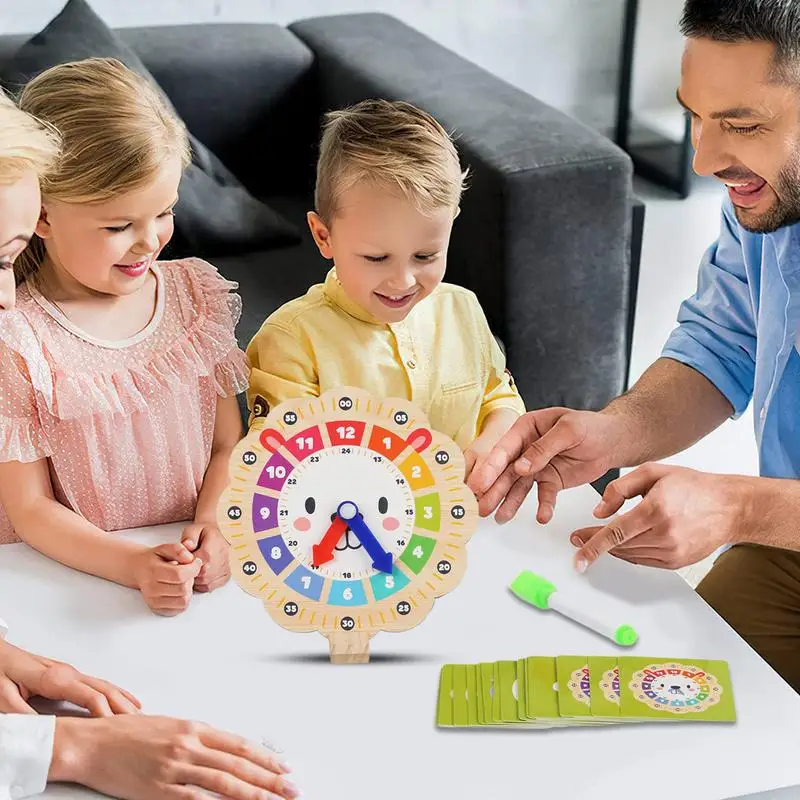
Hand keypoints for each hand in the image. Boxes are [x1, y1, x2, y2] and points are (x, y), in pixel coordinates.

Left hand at [0, 639, 139, 715]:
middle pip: (103, 689)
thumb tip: (45, 732)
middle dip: (122, 705)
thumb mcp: (4, 697)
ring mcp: (69, 672)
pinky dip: (114, 691)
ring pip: (103, 685)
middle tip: (140, 720)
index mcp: (55, 678)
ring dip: (122, 698)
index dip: (105, 711)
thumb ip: (23, 714)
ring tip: (138, 711)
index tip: (116, 726)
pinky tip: (121, 697)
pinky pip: (96, 684)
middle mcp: (67, 673)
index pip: (89, 696)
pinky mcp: (67, 675)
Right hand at [50, 715, 299, 799]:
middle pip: (238, 764)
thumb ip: (197, 739)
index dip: (265, 757)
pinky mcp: (159, 789)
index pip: (239, 745)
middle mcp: (189, 745)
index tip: (284, 766)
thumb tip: (224, 751)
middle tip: (291, 787)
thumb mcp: (169, 726)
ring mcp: (175, 768)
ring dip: (252, 793)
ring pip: (223, 782)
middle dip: (268, 778)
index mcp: (193, 727)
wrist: (93, 742)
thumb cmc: (127, 733)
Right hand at [132, 543, 202, 615]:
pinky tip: (179, 589)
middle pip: (183, 588)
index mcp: (152, 571)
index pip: (179, 574)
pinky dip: (184, 599)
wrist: (138, 570)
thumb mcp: (165, 548)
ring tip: (183, 581)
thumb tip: (190, 559)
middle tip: (188, 571)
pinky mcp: (158, 609)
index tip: (196, 562)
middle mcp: (151, 589)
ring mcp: (153, 601)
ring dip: (188, 590)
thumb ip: (179, 550)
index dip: (193, 568)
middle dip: (191, 578)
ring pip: (183, 601)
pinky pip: (180, 608)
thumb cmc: (153, 559)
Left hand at [182, 524, 230, 592]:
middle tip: (187, 563)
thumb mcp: (193, 529)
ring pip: (204, 583)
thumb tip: (187, 545)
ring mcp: (224, 569)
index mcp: (212, 548)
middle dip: (190, 572)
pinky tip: (199, 574)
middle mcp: (221, 560)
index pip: (195, 564)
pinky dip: (202, 584)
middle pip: (199, 575)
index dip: (186, 564)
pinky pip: (209, 587)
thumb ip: (188, 537)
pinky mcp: (225, 576)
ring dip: (196, 578)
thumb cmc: (203, 533)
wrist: (216, 535)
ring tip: (193, 567)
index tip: (183, 559)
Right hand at [467, 408, 624, 523]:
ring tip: (500, 518)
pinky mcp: (550, 480)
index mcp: (526, 428)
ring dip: (509, 502)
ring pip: (518, 486)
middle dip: (493, 489)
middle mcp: (526, 448)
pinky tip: (542, 517)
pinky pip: (543, 495)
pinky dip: (542, 506)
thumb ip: (544, 448)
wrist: (612, 440)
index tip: (480, 484)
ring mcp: (536, 466)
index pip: (504, 449)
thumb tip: (520, 467)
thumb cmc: (590, 426)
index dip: (491, 467)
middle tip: (481, 506)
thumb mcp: (568, 430)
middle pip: (506, 470)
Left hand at [569, 463, 741, 571]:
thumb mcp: (653, 472)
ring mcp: (672, 551)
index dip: (593, 544)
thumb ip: (620, 488)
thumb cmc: (693, 486)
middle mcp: (665, 534)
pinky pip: (642, 560)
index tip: (577, 552)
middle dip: (595, 543)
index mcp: (656, 510)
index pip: (616, 533)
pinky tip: (623, 543)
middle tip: (579, 538)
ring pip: (629, 555)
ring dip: (611, 548)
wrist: (729, 506)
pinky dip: (628, 552)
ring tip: (600, 537)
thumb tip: (599, 511)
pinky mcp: (676, 562)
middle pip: (619, 545)